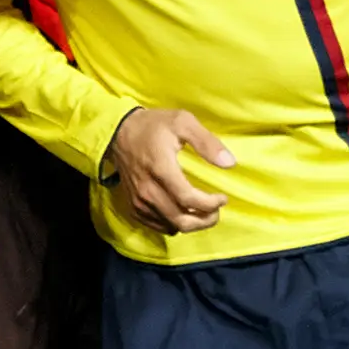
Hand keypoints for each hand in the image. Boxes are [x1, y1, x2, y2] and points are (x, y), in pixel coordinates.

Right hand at [103, 105, 231, 233]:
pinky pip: (158, 226)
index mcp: (161, 168)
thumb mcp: (183, 122)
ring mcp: (139, 200)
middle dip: (205, 220)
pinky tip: (183, 214)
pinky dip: (174, 225)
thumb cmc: (154, 126)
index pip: (188, 199)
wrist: (119, 132)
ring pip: (171, 226)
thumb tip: (230, 163)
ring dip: (192, 224)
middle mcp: (148, 189)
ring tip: (203, 212)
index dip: (210, 204)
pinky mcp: (134, 206)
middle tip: (216, 211)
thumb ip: (207, 142)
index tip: (222, 198)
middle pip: (181, 220)